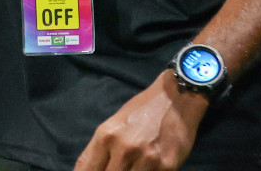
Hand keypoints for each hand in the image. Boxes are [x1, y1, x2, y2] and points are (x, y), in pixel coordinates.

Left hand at [74, 71, 206, 170]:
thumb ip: (98, 149)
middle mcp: (124, 148)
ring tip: (132, 167)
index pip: (87, 170)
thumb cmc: (142, 110)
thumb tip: (84, 170)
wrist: (176, 98)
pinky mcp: (167, 166)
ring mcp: (147, 158)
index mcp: (106, 136)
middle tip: (118, 168)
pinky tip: (146, 168)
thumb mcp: (114, 124)